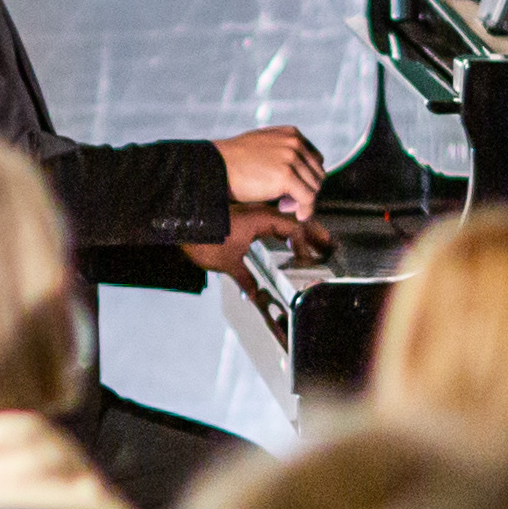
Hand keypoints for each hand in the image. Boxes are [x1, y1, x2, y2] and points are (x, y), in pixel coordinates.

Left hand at [184, 204, 327, 277]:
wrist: (180, 223)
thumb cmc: (203, 239)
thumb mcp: (228, 263)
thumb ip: (246, 279)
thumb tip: (256, 295)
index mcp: (260, 219)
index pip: (293, 228)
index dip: (305, 243)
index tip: (308, 258)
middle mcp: (258, 213)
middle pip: (292, 221)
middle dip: (311, 233)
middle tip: (327, 242)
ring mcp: (249, 213)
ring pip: (281, 220)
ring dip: (296, 231)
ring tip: (310, 241)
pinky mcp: (240, 217)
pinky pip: (268, 222)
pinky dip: (280, 230)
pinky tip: (281, 240)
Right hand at [186, 126, 327, 277]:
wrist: (216, 166)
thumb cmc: (234, 160)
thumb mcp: (264, 145)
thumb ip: (284, 152)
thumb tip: (301, 172)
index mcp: (292, 134)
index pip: (315, 159)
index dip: (307, 177)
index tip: (294, 188)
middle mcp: (295, 143)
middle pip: (318, 174)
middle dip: (306, 189)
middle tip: (287, 200)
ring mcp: (291, 159)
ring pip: (314, 187)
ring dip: (303, 200)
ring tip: (284, 204)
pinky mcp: (286, 176)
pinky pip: (308, 199)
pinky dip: (306, 210)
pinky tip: (296, 214)